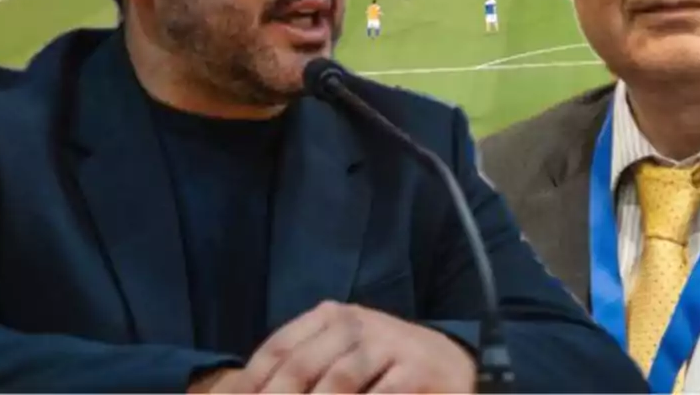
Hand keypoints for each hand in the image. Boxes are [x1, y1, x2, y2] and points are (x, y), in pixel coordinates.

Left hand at [229, 300, 476, 392]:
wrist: (449, 363)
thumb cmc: (384, 366)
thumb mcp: (342, 356)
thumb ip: (302, 371)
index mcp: (332, 316)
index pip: (279, 349)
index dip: (250, 383)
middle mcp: (356, 323)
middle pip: (300, 367)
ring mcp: (387, 343)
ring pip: (336, 382)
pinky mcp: (416, 370)